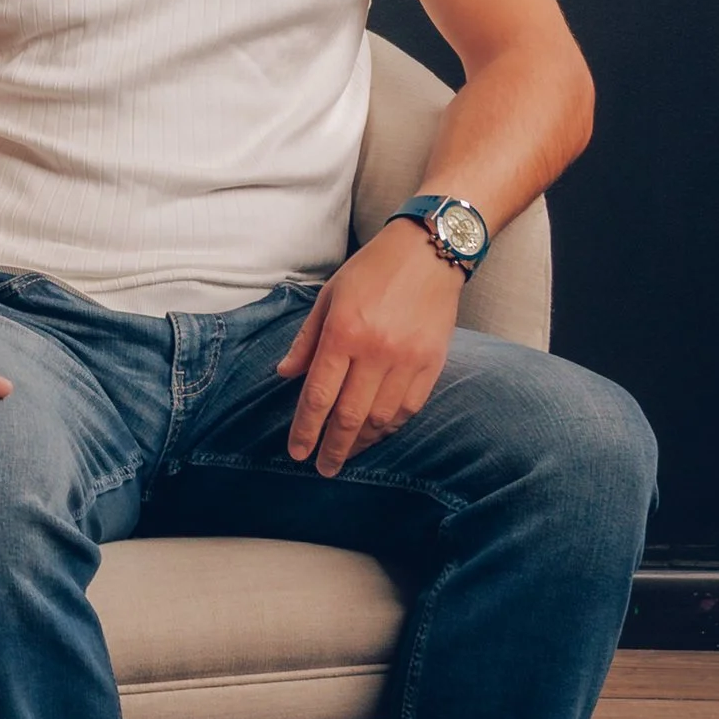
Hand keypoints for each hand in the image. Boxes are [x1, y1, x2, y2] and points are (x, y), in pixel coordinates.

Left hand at [277, 225, 463, 475]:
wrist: (430, 250)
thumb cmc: (372, 269)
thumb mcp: (329, 295)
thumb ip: (307, 339)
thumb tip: (285, 375)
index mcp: (344, 332)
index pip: (319, 395)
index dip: (306, 429)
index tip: (297, 452)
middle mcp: (376, 351)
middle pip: (349, 415)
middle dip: (333, 447)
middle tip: (323, 468)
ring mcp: (408, 360)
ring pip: (381, 418)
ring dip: (361, 442)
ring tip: (347, 454)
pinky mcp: (433, 363)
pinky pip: (409, 408)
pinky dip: (390, 426)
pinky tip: (376, 433)